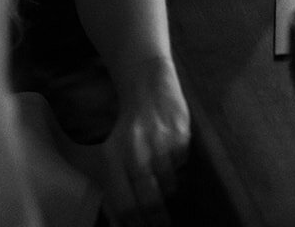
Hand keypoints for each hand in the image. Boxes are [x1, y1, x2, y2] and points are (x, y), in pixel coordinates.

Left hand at [96, 58, 190, 225]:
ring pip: (169, 186)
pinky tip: (169, 153)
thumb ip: (117, 186)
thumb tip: (123, 223)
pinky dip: (177, 166)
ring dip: (167, 188)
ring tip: (163, 177)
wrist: (147, 82)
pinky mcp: (180, 135)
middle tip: (162, 225)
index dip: (136, 224)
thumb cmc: (127, 124)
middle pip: (151, 202)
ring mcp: (160, 144)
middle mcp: (136, 152)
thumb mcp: (112, 153)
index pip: (126, 205)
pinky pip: (182, 166)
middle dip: (158, 219)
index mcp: (113, 158)